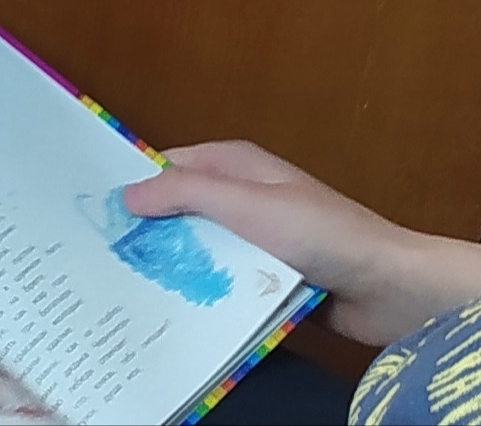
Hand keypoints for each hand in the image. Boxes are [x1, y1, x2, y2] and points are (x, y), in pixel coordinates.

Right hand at [120, 142, 480, 347]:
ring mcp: (258, 240)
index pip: (169, 166)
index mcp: (237, 164)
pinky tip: (179, 315)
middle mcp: (244, 197)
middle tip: (105, 262)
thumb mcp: (248, 205)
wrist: (388, 288)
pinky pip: (227, 285)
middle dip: (149, 234)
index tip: (93, 212)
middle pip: (181, 212)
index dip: (134, 186)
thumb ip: (186, 194)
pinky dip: (208, 296)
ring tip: (131, 293)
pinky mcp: (270, 279)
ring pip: (202, 253)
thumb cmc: (323, 234)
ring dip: (178, 270)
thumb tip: (128, 194)